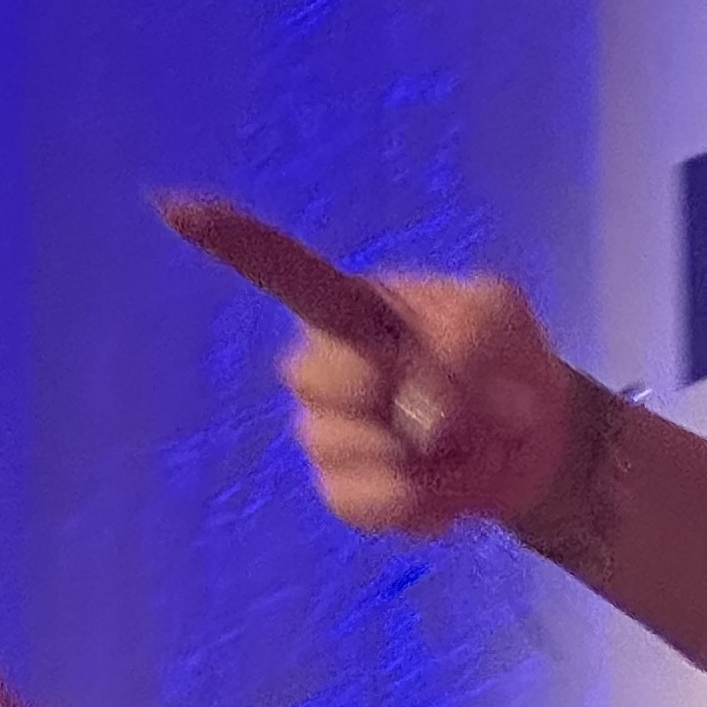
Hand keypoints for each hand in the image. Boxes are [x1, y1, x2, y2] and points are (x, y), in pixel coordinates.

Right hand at [160, 195, 572, 539]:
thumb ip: (462, 340)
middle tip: (455, 398)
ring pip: (338, 444)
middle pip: (313, 375)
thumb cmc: (508, 360)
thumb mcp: (501, 317)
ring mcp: (326, 430)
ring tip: (461, 442)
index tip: (173, 205)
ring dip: (420, 451)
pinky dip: (417, 500)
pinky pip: (357, 500)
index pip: (283, 273)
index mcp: (353, 306)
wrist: (533, 441)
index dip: (230, 242)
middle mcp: (324, 364)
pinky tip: (443, 484)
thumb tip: (418, 413)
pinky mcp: (342, 489)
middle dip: (386, 390)